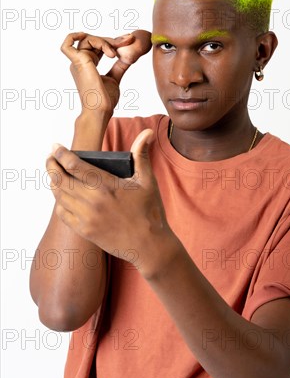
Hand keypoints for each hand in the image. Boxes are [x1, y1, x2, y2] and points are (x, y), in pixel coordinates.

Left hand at [46, 129, 179, 277]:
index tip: (55, 147)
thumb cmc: (150, 211)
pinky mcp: (85, 231)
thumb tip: (146, 132)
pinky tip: (62, 196)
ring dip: (53, 183)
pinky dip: (59, 202)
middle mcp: (93, 201)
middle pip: (61, 180)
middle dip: (52, 166)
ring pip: (60, 196)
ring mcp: (87, 218)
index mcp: (106, 186)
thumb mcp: (147, 180)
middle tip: (50, 158)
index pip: (75, 166)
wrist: (149, 245)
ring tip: (54, 174)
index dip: (62, 154)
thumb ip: (141, 154)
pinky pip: (63, 214)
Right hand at [61, 30, 151, 115]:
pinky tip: (95, 40)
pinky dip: (75, 36)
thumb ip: (119, 65)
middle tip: (128, 40)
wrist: (101, 109)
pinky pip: (67, 44)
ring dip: (105, 41)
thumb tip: (128, 55)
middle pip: (94, 40)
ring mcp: (77, 62)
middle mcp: (80, 62)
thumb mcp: (115, 77)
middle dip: (112, 39)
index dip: (113, 41)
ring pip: (87, 39)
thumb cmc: (105, 99)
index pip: (98, 46)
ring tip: (115, 54)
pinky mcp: (78, 62)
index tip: (129, 40)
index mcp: (87, 65)